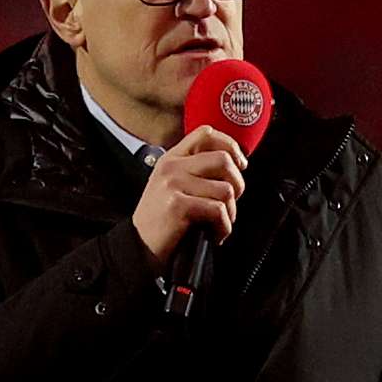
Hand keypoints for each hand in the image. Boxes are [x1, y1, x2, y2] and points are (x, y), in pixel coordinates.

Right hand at [133, 126, 247, 262]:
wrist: (140, 247)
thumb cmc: (163, 221)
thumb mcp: (174, 186)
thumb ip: (197, 171)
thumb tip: (235, 166)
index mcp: (172, 158)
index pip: (205, 134)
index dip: (231, 146)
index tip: (240, 165)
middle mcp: (172, 166)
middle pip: (224, 160)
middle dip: (238, 184)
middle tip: (230, 203)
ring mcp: (173, 184)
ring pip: (225, 189)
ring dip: (230, 213)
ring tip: (219, 224)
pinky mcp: (178, 205)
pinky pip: (218, 211)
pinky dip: (223, 228)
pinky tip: (214, 235)